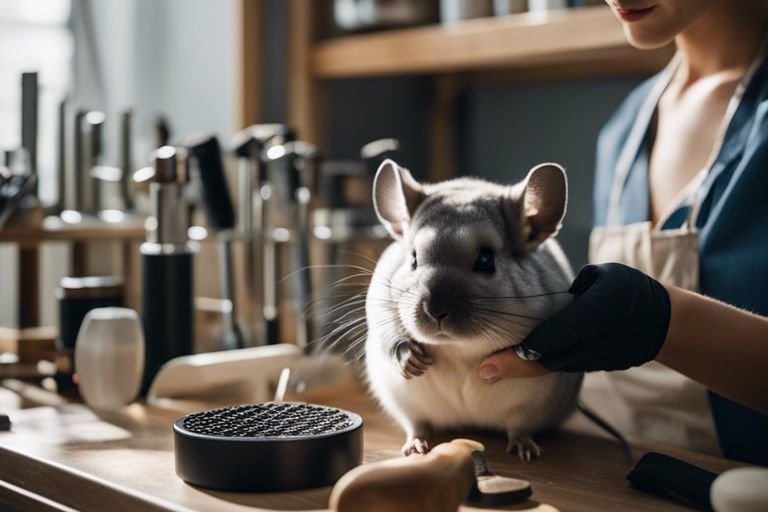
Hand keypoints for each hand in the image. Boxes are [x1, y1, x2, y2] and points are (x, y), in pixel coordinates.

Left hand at [477, 263, 670, 378]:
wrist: (661, 321)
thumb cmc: (626, 288)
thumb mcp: (602, 276)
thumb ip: (572, 289)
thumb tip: (541, 298)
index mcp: (596, 312)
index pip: (558, 333)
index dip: (530, 344)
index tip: (504, 348)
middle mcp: (595, 341)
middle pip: (551, 358)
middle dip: (516, 366)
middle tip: (483, 371)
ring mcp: (596, 359)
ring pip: (555, 366)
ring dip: (523, 369)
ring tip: (490, 370)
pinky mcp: (595, 367)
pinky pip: (562, 366)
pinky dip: (539, 367)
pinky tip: (512, 366)